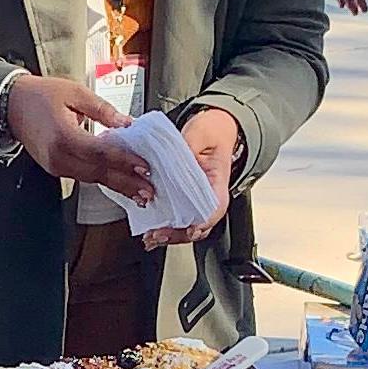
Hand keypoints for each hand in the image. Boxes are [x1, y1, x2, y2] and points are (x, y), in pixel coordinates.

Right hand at [0, 73, 154, 204]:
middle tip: (150, 190)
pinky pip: (84, 176)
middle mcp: (58, 157)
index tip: (146, 167)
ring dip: (117, 185)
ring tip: (140, 191)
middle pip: (98, 173)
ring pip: (92, 179)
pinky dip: (104, 179)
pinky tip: (120, 182)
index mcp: (63, 136)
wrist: (11, 104)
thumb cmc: (41, 95)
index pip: (100, 153)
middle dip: (126, 182)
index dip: (125, 161)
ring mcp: (55, 166)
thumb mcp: (75, 93)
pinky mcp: (55, 168)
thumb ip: (103, 110)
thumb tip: (128, 124)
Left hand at [143, 105, 238, 248]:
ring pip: (187, 227)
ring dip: (169, 235)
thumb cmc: (211, 132)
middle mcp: (209, 196)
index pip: (216, 207)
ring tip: (150, 238)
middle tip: (158, 235)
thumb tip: (173, 158)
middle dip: (179, 234)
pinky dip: (164, 229)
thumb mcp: (201, 132)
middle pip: (199, 224)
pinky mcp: (183, 200)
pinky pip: (176, 219)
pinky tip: (149, 234)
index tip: (190, 228)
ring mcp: (196, 200)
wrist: (212, 130)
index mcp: (217, 182)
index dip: (204, 221)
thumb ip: (188, 144)